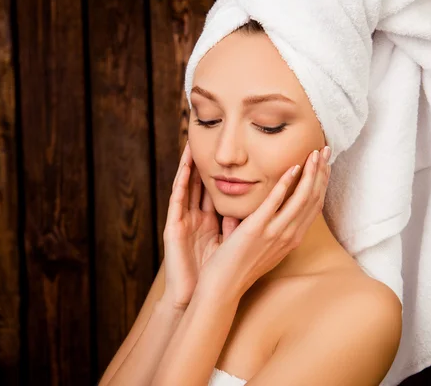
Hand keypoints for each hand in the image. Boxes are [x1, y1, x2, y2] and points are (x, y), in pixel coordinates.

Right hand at [161, 141, 229, 308]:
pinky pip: (178, 195)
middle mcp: (196, 215)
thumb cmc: (214, 271)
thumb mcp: (230, 242)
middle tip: (216, 134)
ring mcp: (184, 217)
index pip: (219, 187)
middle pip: (204, 181)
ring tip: (195, 138)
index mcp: (210, 219)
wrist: (198, 295)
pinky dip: (182, 178)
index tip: (237, 149)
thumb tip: (257, 208)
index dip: (226, 169)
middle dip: (209, 160)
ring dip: (191, 161)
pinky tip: (186, 162)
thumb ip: (237, 223)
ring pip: (189, 182)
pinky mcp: (173, 224)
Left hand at [198, 146, 331, 300]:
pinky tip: (292, 168)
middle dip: (321, 173)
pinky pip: (275, 203)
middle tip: (324, 150)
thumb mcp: (264, 246)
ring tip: (314, 153)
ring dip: (310, 173)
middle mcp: (289, 235)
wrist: (224, 286)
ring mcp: (275, 233)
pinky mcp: (257, 229)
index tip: (325, 164)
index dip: (322, 183)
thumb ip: (271, 226)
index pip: (314, 206)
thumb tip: (270, 207)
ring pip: (301, 198)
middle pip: (313, 199)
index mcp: (292, 238)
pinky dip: (286, 184)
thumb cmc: (239, 266)